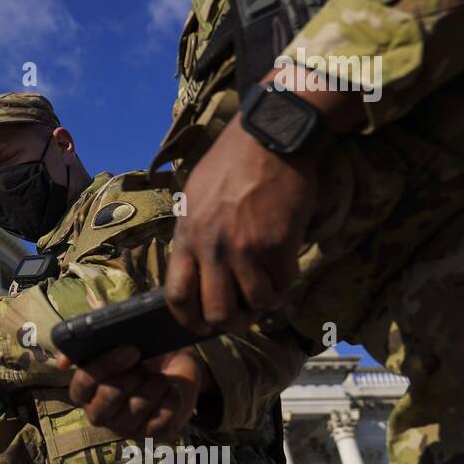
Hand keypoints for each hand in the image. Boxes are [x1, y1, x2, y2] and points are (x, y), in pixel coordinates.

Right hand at [59, 345, 207, 440]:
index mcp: (83, 393)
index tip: (131, 350)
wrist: (172, 371)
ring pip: (138, 406)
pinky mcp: (150, 437)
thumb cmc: (138, 358)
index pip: (83, 383)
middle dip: (133, 375)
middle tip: (145, 365)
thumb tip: (62, 362)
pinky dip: (170, 399)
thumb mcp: (113, 346)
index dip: (106, 365)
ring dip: (155, 385)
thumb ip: (85, 348)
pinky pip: (161, 419)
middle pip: (111, 395)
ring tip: (160, 377)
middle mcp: (99, 414)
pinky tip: (171, 389)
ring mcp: (124, 429)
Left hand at [165, 110, 317, 334]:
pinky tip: (285, 273)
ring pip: (255, 303)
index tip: (201, 325)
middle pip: (216, 311)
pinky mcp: (278, 244)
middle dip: (230, 321)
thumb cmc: (230, 163)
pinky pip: (283, 284)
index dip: (189, 319)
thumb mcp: (195, 197)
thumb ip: (193, 234)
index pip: (177, 296)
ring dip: (263, 303)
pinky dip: (286, 285)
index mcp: (187, 236)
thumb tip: (195, 267)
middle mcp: (212, 248)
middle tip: (242, 314)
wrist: (269, 138)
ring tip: (268, 291)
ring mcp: (246, 248)